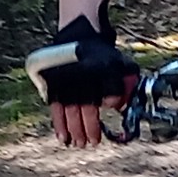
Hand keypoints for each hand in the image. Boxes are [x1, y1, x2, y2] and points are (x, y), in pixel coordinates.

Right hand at [31, 10, 135, 148]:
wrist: (79, 33)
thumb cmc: (101, 53)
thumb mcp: (118, 63)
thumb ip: (123, 82)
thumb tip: (118, 105)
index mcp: (99, 73)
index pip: (105, 95)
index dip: (104, 112)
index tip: (104, 125)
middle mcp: (82, 79)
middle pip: (85, 108)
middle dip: (88, 127)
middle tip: (90, 143)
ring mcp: (66, 82)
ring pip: (70, 110)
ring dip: (73, 129)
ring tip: (75, 143)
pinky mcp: (54, 85)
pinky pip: (56, 107)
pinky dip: (59, 123)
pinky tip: (62, 136)